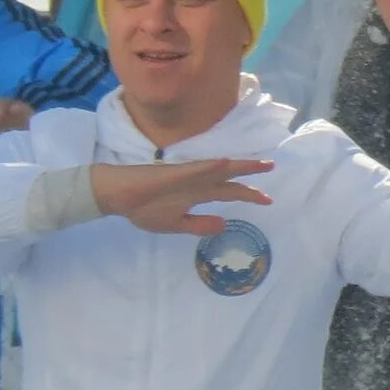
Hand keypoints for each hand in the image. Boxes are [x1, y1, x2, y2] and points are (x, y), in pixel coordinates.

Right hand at [89, 157, 274, 235]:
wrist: (117, 198)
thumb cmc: (143, 208)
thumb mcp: (175, 224)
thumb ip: (199, 225)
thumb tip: (223, 226)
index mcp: (197, 194)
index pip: (229, 192)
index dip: (248, 195)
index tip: (268, 199)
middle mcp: (196, 183)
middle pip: (229, 177)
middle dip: (251, 173)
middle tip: (272, 166)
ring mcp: (186, 177)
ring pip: (218, 169)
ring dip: (239, 165)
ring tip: (260, 163)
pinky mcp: (173, 174)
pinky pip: (194, 169)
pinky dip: (210, 166)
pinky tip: (225, 163)